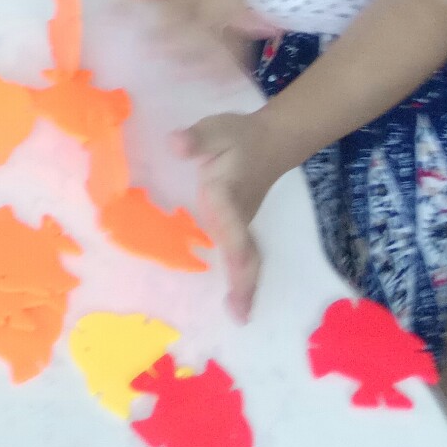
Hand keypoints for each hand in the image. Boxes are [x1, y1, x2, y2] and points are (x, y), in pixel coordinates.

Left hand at [176, 112, 282, 321]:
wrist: (271, 142)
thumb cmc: (238, 137)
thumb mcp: (216, 130)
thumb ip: (197, 139)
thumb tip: (176, 144)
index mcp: (228, 193)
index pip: (231, 223)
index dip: (233, 246)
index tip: (237, 270)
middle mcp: (237, 215)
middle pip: (245, 253)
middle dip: (244, 282)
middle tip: (240, 315)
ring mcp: (241, 224)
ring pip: (246, 260)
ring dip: (244, 287)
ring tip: (240, 315)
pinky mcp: (239, 227)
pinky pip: (242, 257)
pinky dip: (241, 279)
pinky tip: (236, 300)